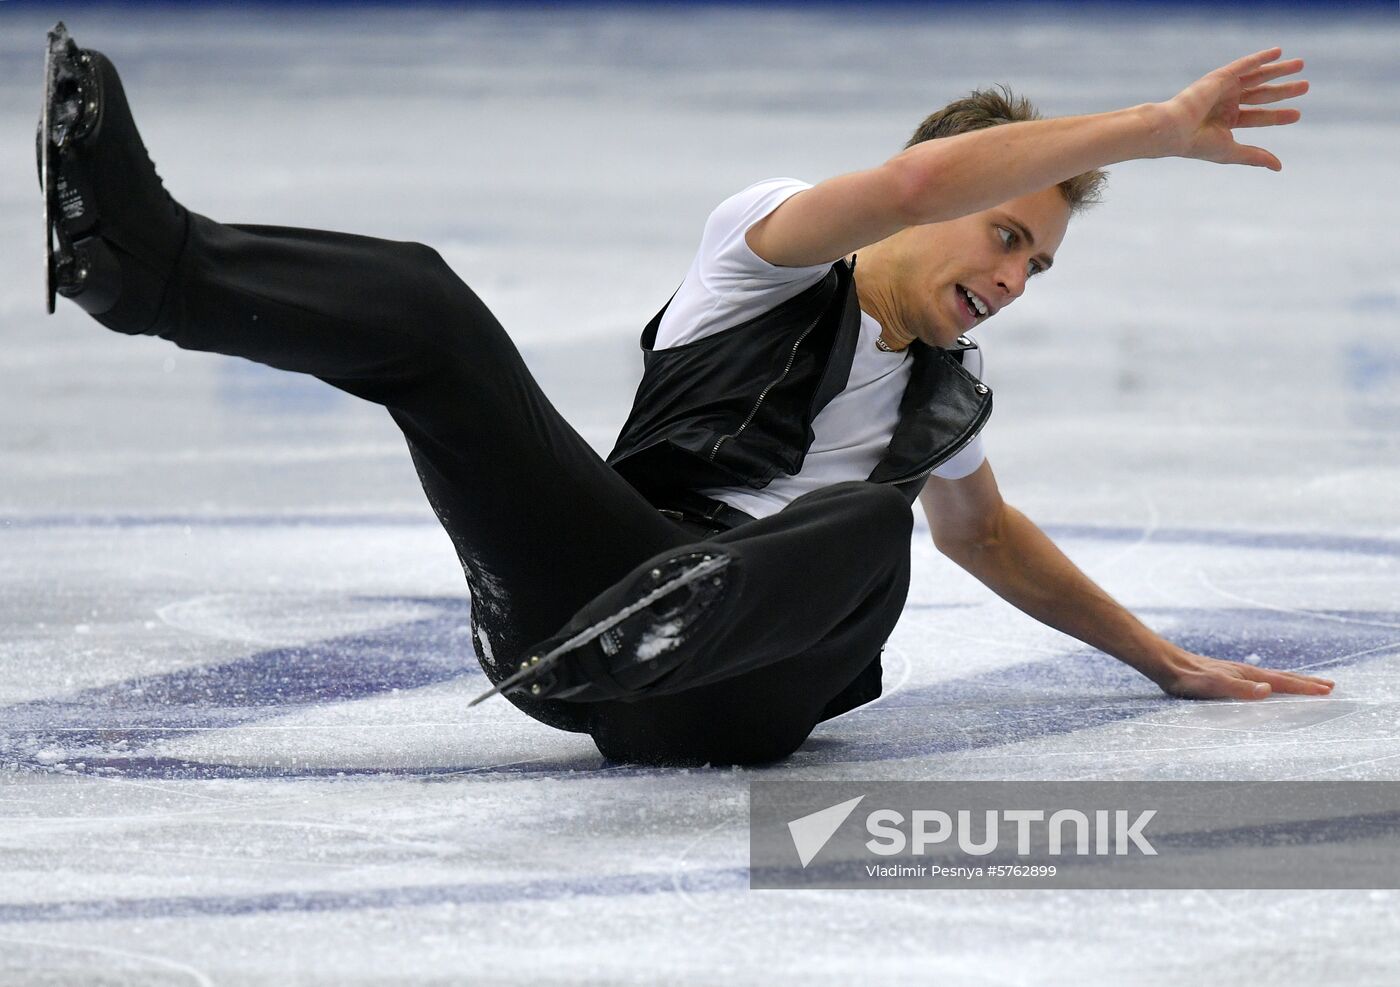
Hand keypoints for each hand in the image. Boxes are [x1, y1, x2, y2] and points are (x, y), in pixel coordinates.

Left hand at [1149, 646, 1333, 700]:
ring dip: (1293, 681)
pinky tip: (1269, 686)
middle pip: (1283, 677)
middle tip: (1330, 686)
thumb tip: (1268, 690)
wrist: (1168, 665)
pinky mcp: (1227, 676)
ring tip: (1308, 684)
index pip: (1283, 682)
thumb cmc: (1189, 678)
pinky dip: (1274, 682)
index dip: (1305, 688)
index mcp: (1248, 675)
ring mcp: (1237, 673)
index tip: (1328, 691)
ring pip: (1272, 677)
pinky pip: (1259, 680)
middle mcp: (1246, 672)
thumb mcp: (1214, 686)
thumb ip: (1240, 689)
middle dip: (1307, 682)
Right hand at [1158, 48, 1307, 170]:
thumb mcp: (1231, 151)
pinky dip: (1261, 58)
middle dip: (1283, 91)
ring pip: (1257, 77)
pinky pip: (1244, 65)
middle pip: (1262, 95)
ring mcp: (1223, 88)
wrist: (1173, 130)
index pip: (1258, 116)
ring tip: (1301, 64)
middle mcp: (1226, 103)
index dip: (1278, 116)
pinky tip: (1278, 52)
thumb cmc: (1197, 144)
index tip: (1297, 115)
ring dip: (1278, 70)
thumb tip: (1279, 167)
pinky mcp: (1219, 77)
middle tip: (1306, 86)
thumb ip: (1255, 156)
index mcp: (1226, 120)